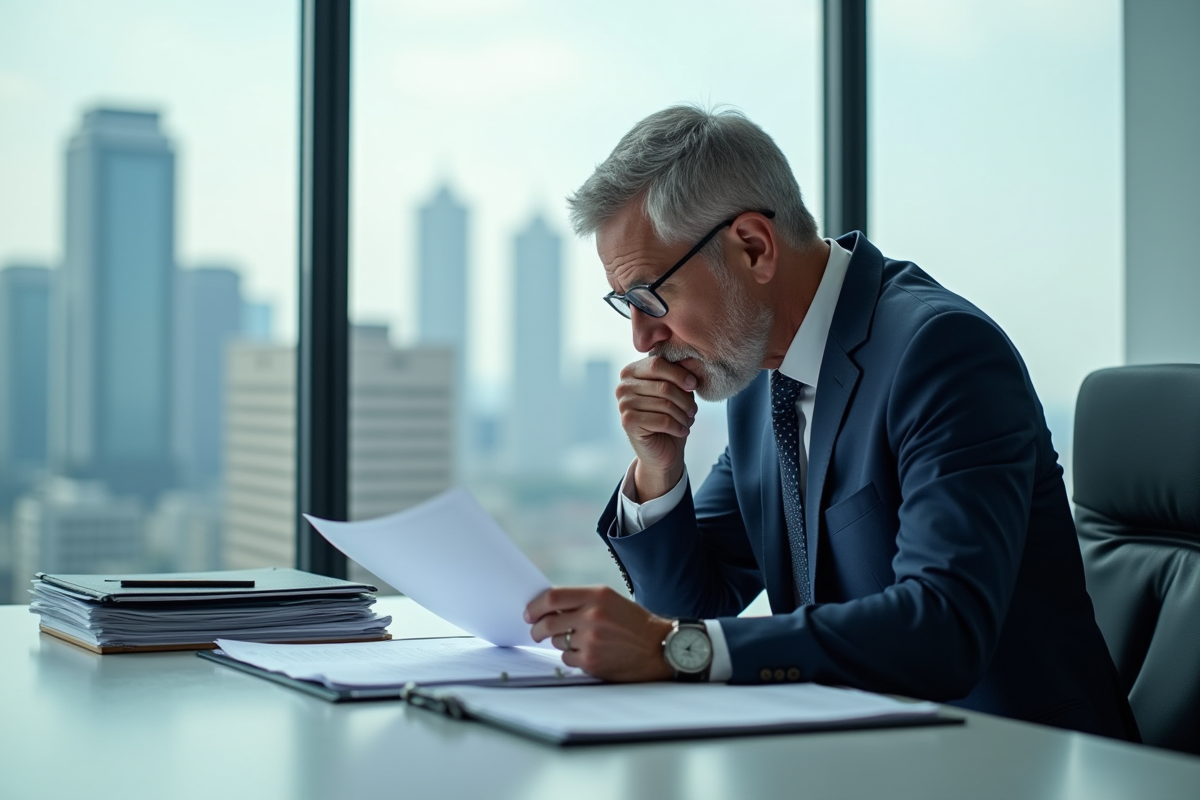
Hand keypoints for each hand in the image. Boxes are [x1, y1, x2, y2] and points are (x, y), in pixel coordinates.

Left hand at [524, 586, 673, 681]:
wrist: (658, 648)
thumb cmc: (633, 623)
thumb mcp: (610, 600)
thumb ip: (581, 601)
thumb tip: (547, 608)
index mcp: (597, 595)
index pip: (553, 597)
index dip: (535, 606)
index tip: (529, 613)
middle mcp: (592, 616)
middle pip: (547, 622)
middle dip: (536, 629)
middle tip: (535, 631)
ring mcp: (591, 639)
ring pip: (556, 641)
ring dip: (559, 641)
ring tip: (577, 640)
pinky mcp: (591, 660)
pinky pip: (567, 658)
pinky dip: (572, 656)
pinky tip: (588, 652)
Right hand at [616, 356, 698, 499]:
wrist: (661, 449)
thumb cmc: (669, 415)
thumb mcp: (676, 391)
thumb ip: (679, 374)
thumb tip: (690, 360)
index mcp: (631, 371)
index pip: (657, 364)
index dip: (679, 374)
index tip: (694, 385)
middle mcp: (623, 386)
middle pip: (664, 386)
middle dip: (685, 400)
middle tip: (693, 410)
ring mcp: (623, 404)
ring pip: (666, 404)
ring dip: (684, 415)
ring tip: (688, 421)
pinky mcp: (628, 422)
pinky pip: (663, 420)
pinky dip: (678, 427)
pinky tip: (682, 430)